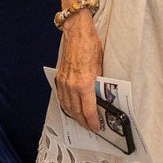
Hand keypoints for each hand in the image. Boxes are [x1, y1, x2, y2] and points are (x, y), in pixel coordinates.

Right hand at [55, 14, 103, 131]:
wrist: (77, 34)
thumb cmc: (91, 47)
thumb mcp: (101, 66)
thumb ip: (99, 83)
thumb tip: (102, 95)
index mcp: (85, 84)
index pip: (88, 110)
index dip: (92, 121)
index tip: (97, 127)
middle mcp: (72, 86)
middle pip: (76, 111)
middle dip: (83, 122)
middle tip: (90, 127)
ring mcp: (64, 82)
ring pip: (67, 106)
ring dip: (75, 116)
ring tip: (82, 121)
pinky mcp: (60, 78)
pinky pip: (62, 97)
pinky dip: (67, 106)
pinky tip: (71, 109)